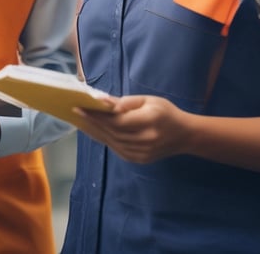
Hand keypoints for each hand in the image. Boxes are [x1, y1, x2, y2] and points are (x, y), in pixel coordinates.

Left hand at [74, 94, 190, 163]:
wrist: (185, 136)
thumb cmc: (166, 112)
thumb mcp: (149, 100)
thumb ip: (126, 103)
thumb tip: (103, 102)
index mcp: (149, 122)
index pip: (117, 121)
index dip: (97, 116)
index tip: (80, 108)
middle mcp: (144, 141)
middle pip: (112, 132)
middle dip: (91, 122)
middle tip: (75, 112)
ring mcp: (141, 153)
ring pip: (112, 142)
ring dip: (94, 131)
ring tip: (80, 121)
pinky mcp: (138, 160)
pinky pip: (116, 149)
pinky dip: (103, 139)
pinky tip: (93, 131)